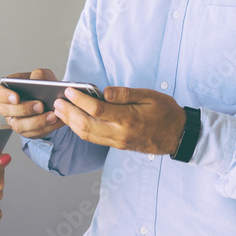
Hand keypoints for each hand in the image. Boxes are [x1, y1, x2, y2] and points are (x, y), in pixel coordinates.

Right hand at [0, 68, 65, 138]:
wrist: (52, 98)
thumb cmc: (42, 85)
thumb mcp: (42, 75)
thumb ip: (38, 75)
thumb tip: (37, 80)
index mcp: (7, 89)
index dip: (2, 95)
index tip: (16, 97)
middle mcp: (7, 106)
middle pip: (5, 110)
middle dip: (23, 109)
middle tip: (40, 105)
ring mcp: (15, 120)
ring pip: (18, 125)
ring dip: (36, 121)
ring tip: (52, 115)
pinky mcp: (26, 131)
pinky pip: (33, 133)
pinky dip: (47, 127)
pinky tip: (57, 120)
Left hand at [53, 86, 186, 155]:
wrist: (178, 135)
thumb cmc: (165, 112)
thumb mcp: (149, 95)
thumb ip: (125, 94)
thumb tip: (104, 92)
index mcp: (129, 119)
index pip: (97, 110)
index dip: (80, 100)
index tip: (69, 90)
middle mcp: (121, 133)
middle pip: (87, 125)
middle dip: (69, 113)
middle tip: (57, 102)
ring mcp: (118, 142)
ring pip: (88, 135)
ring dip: (71, 123)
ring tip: (60, 111)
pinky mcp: (118, 145)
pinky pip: (94, 139)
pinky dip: (80, 130)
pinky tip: (74, 121)